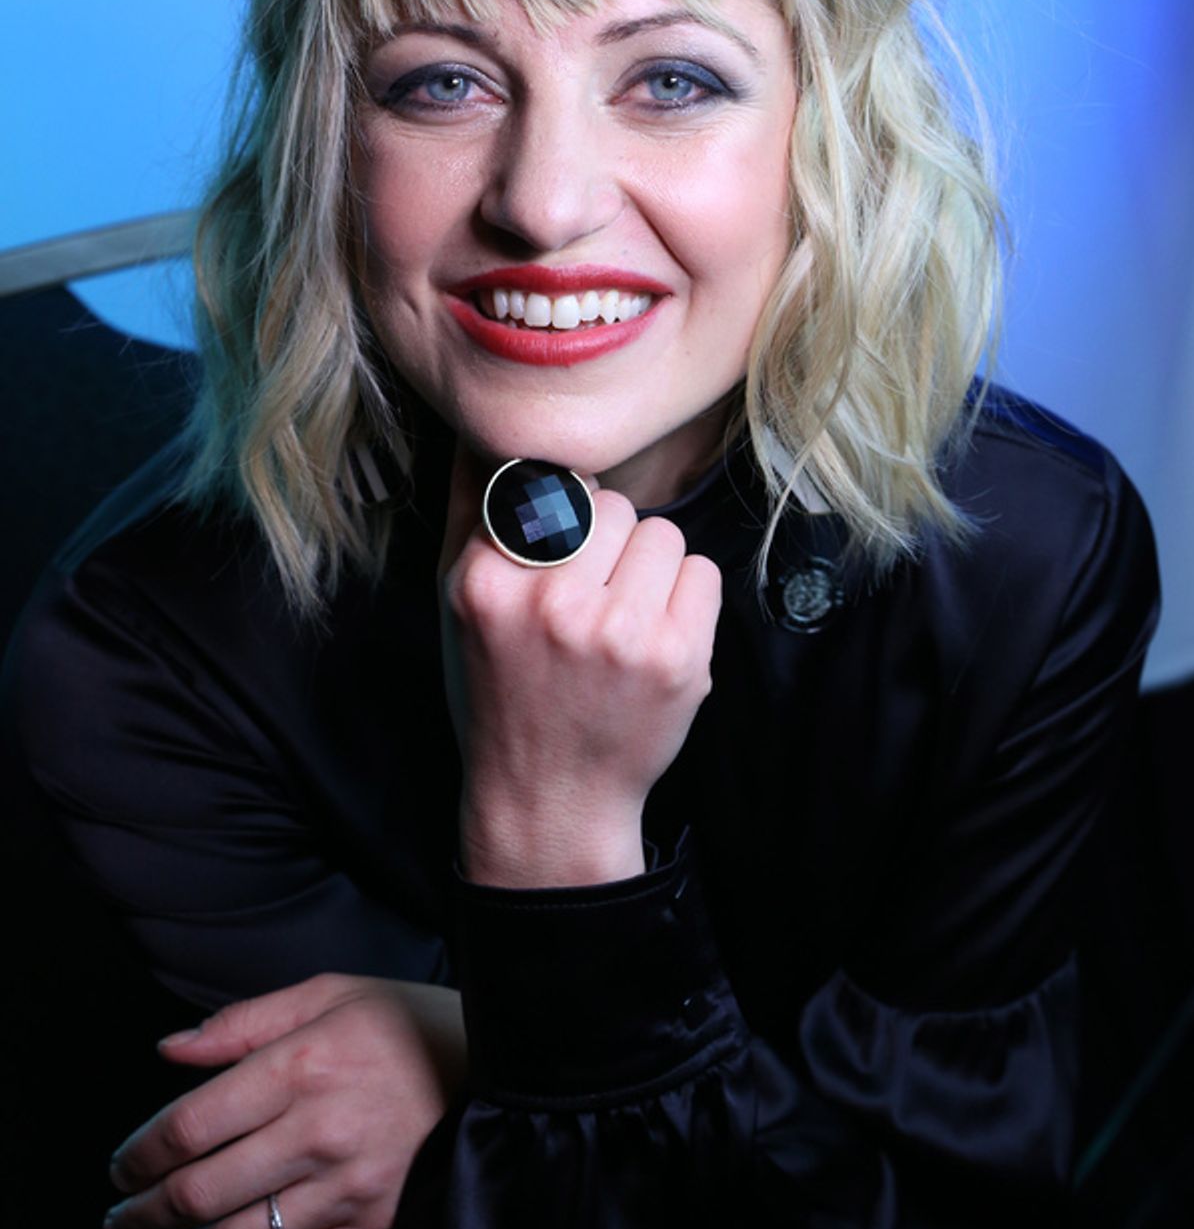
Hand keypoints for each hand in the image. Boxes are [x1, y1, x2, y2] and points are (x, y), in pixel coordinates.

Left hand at [103, 972, 465, 1228]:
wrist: (508, 1067)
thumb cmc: (410, 1024)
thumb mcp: (332, 993)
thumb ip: (245, 1022)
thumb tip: (171, 1051)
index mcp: (302, 1066)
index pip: (189, 1127)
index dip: (139, 1156)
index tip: (122, 1167)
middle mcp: (319, 1133)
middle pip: (200, 1194)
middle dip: (141, 1217)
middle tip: (118, 1224)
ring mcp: (349, 1189)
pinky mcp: (375, 1227)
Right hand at [439, 446, 722, 888]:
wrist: (548, 800)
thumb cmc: (501, 691)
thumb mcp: (458, 604)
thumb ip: (470, 510)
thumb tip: (482, 428)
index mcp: (488, 583)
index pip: (552, 486)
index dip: (564, 520)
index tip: (559, 560)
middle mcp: (551, 604)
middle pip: (613, 505)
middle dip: (610, 545)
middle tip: (588, 602)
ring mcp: (617, 633)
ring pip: (662, 534)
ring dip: (650, 571)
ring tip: (620, 623)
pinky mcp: (675, 658)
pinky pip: (701, 572)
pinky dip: (685, 601)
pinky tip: (652, 642)